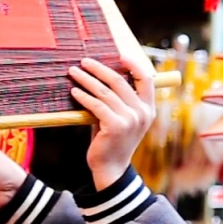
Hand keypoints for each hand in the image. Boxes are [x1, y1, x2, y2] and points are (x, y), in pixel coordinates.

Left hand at [69, 56, 155, 190]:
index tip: (119, 55)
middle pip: (120, 81)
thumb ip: (119, 100)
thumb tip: (102, 75)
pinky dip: (84, 96)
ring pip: (105, 92)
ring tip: (74, 72)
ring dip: (87, 79)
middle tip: (84, 61)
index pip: (146, 79)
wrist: (112, 168)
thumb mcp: (123, 118)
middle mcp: (142, 113)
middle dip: (99, 68)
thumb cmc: (113, 140)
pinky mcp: (115, 126)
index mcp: (148, 109)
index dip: (133, 64)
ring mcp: (130, 120)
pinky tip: (74, 92)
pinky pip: (96, 105)